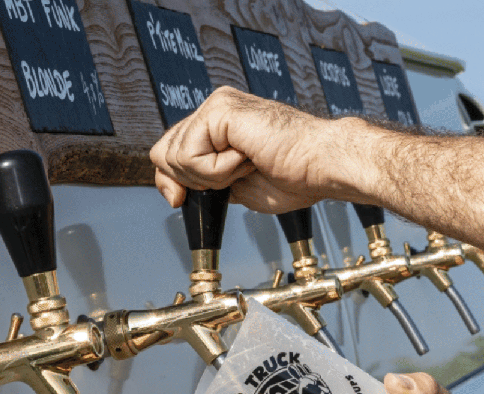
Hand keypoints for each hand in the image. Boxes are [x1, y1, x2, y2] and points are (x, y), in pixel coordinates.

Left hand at [149, 87, 363, 212]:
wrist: (322, 168)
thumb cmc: (292, 176)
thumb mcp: (232, 187)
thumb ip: (201, 182)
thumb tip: (173, 190)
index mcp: (216, 125)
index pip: (167, 152)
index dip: (169, 181)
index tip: (181, 199)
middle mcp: (214, 109)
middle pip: (162, 154)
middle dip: (190, 181)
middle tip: (232, 178)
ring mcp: (217, 105)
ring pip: (173, 157)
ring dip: (210, 176)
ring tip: (246, 165)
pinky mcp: (221, 109)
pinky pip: (190, 155)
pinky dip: (216, 171)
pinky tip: (246, 158)